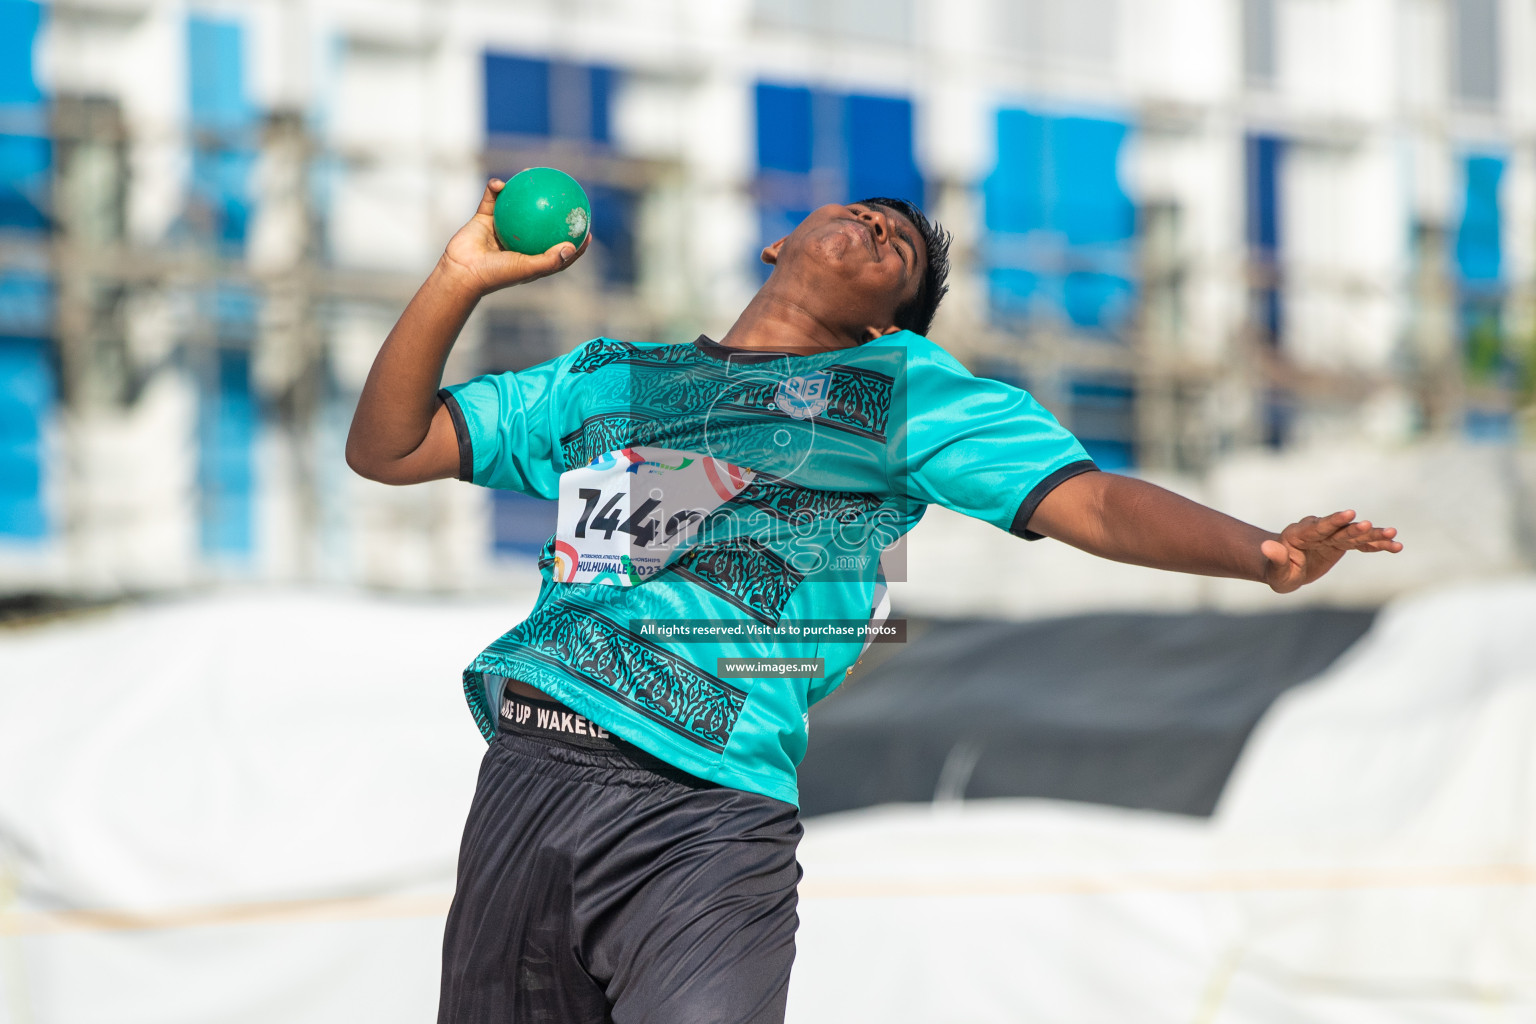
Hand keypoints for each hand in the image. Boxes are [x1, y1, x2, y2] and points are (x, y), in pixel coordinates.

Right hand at [437, 178, 589, 296]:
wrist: (461, 272)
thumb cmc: (495, 275)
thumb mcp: (527, 269)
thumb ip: (550, 259)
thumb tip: (571, 246)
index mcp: (531, 257)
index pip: (558, 249)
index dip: (574, 241)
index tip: (588, 230)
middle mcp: (518, 242)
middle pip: (540, 223)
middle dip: (552, 209)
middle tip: (565, 196)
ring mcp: (501, 229)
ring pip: (516, 206)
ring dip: (523, 190)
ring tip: (532, 176)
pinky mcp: (483, 219)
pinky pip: (492, 199)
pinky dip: (495, 189)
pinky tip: (500, 182)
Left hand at [1261, 510, 1402, 593]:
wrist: (1285, 567)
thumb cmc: (1277, 571)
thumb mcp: (1274, 572)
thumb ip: (1274, 559)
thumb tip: (1267, 546)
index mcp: (1300, 534)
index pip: (1318, 526)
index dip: (1334, 520)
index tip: (1350, 513)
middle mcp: (1318, 531)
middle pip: (1340, 529)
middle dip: (1356, 529)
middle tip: (1371, 526)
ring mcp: (1332, 536)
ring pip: (1355, 535)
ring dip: (1373, 535)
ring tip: (1394, 535)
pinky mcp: (1342, 544)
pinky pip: (1362, 545)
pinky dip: (1377, 546)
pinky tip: (1396, 547)